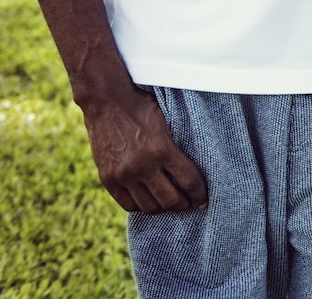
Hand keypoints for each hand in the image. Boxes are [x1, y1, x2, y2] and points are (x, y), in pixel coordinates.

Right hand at [81, 88, 206, 213]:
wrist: (107, 101)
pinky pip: (129, 204)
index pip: (190, 182)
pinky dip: (142, 206)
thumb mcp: (168, 121)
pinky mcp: (108, 179)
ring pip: (150, 206)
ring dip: (163, 208)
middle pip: (171, 200)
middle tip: (189, 203)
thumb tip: (198, 166)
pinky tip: (150, 200)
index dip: (201, 195)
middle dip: (184, 204)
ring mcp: (123, 175)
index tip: (204, 200)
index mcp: (163, 149)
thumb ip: (179, 145)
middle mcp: (142, 166)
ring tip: (170, 203)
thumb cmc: (143, 108)